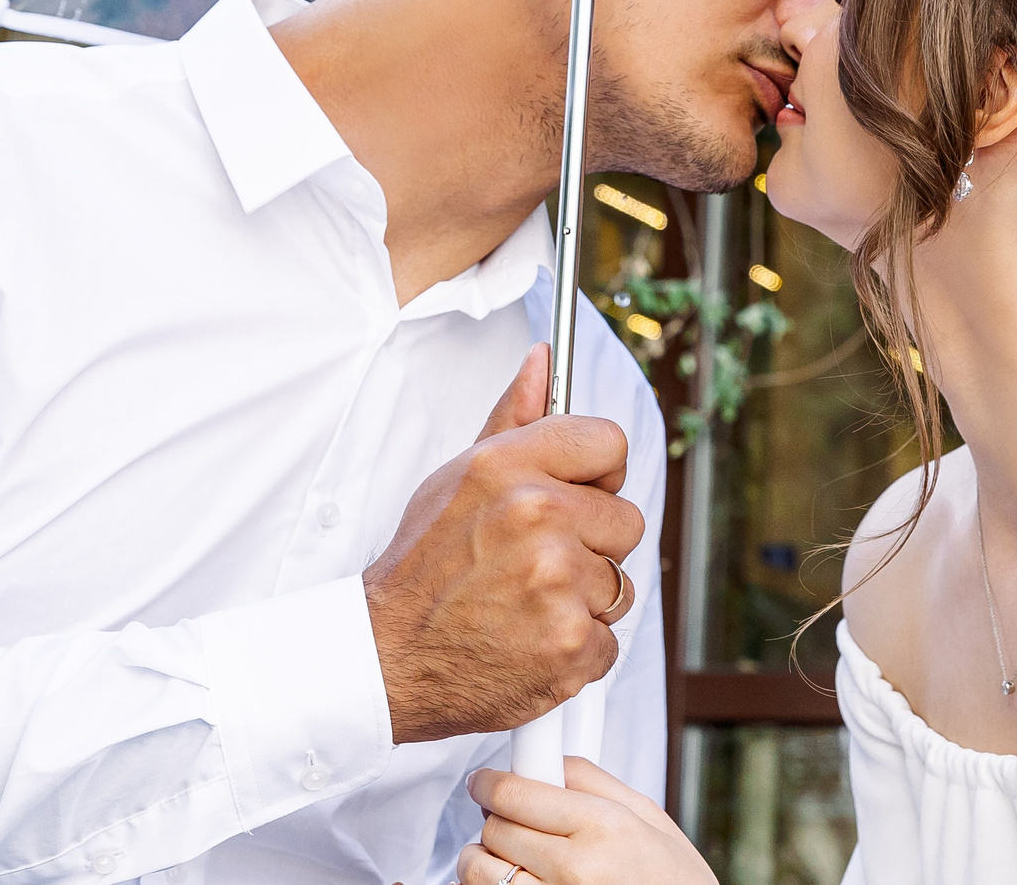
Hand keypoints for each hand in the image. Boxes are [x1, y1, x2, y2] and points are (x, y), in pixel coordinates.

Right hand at [363, 343, 640, 743]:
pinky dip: (577, 648)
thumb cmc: (426, 566)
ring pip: (621, 583)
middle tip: (535, 561)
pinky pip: (610, 639)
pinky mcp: (572, 645)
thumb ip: (513, 418)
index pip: (608, 442)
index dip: (599, 471)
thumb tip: (544, 359)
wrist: (390, 657)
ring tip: (526, 602)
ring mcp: (558, 584)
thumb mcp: (459, 478)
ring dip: (584, 598)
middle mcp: (537, 517)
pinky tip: (529, 639)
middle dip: (591, 543)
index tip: (581, 490)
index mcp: (509, 467)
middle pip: (625, 518)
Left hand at [458, 757, 714, 884]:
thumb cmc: (673, 881)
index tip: (484, 783)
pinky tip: (520, 882)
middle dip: (495, 818)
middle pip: (495, 829)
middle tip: (510, 820)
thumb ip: (593, 781)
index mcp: (604, 826)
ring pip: (480, 872)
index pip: (515, 793)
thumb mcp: (648, 817)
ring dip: (483, 860)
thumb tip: (548, 761)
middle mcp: (576, 868)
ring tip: (509, 857)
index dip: (490, 783)